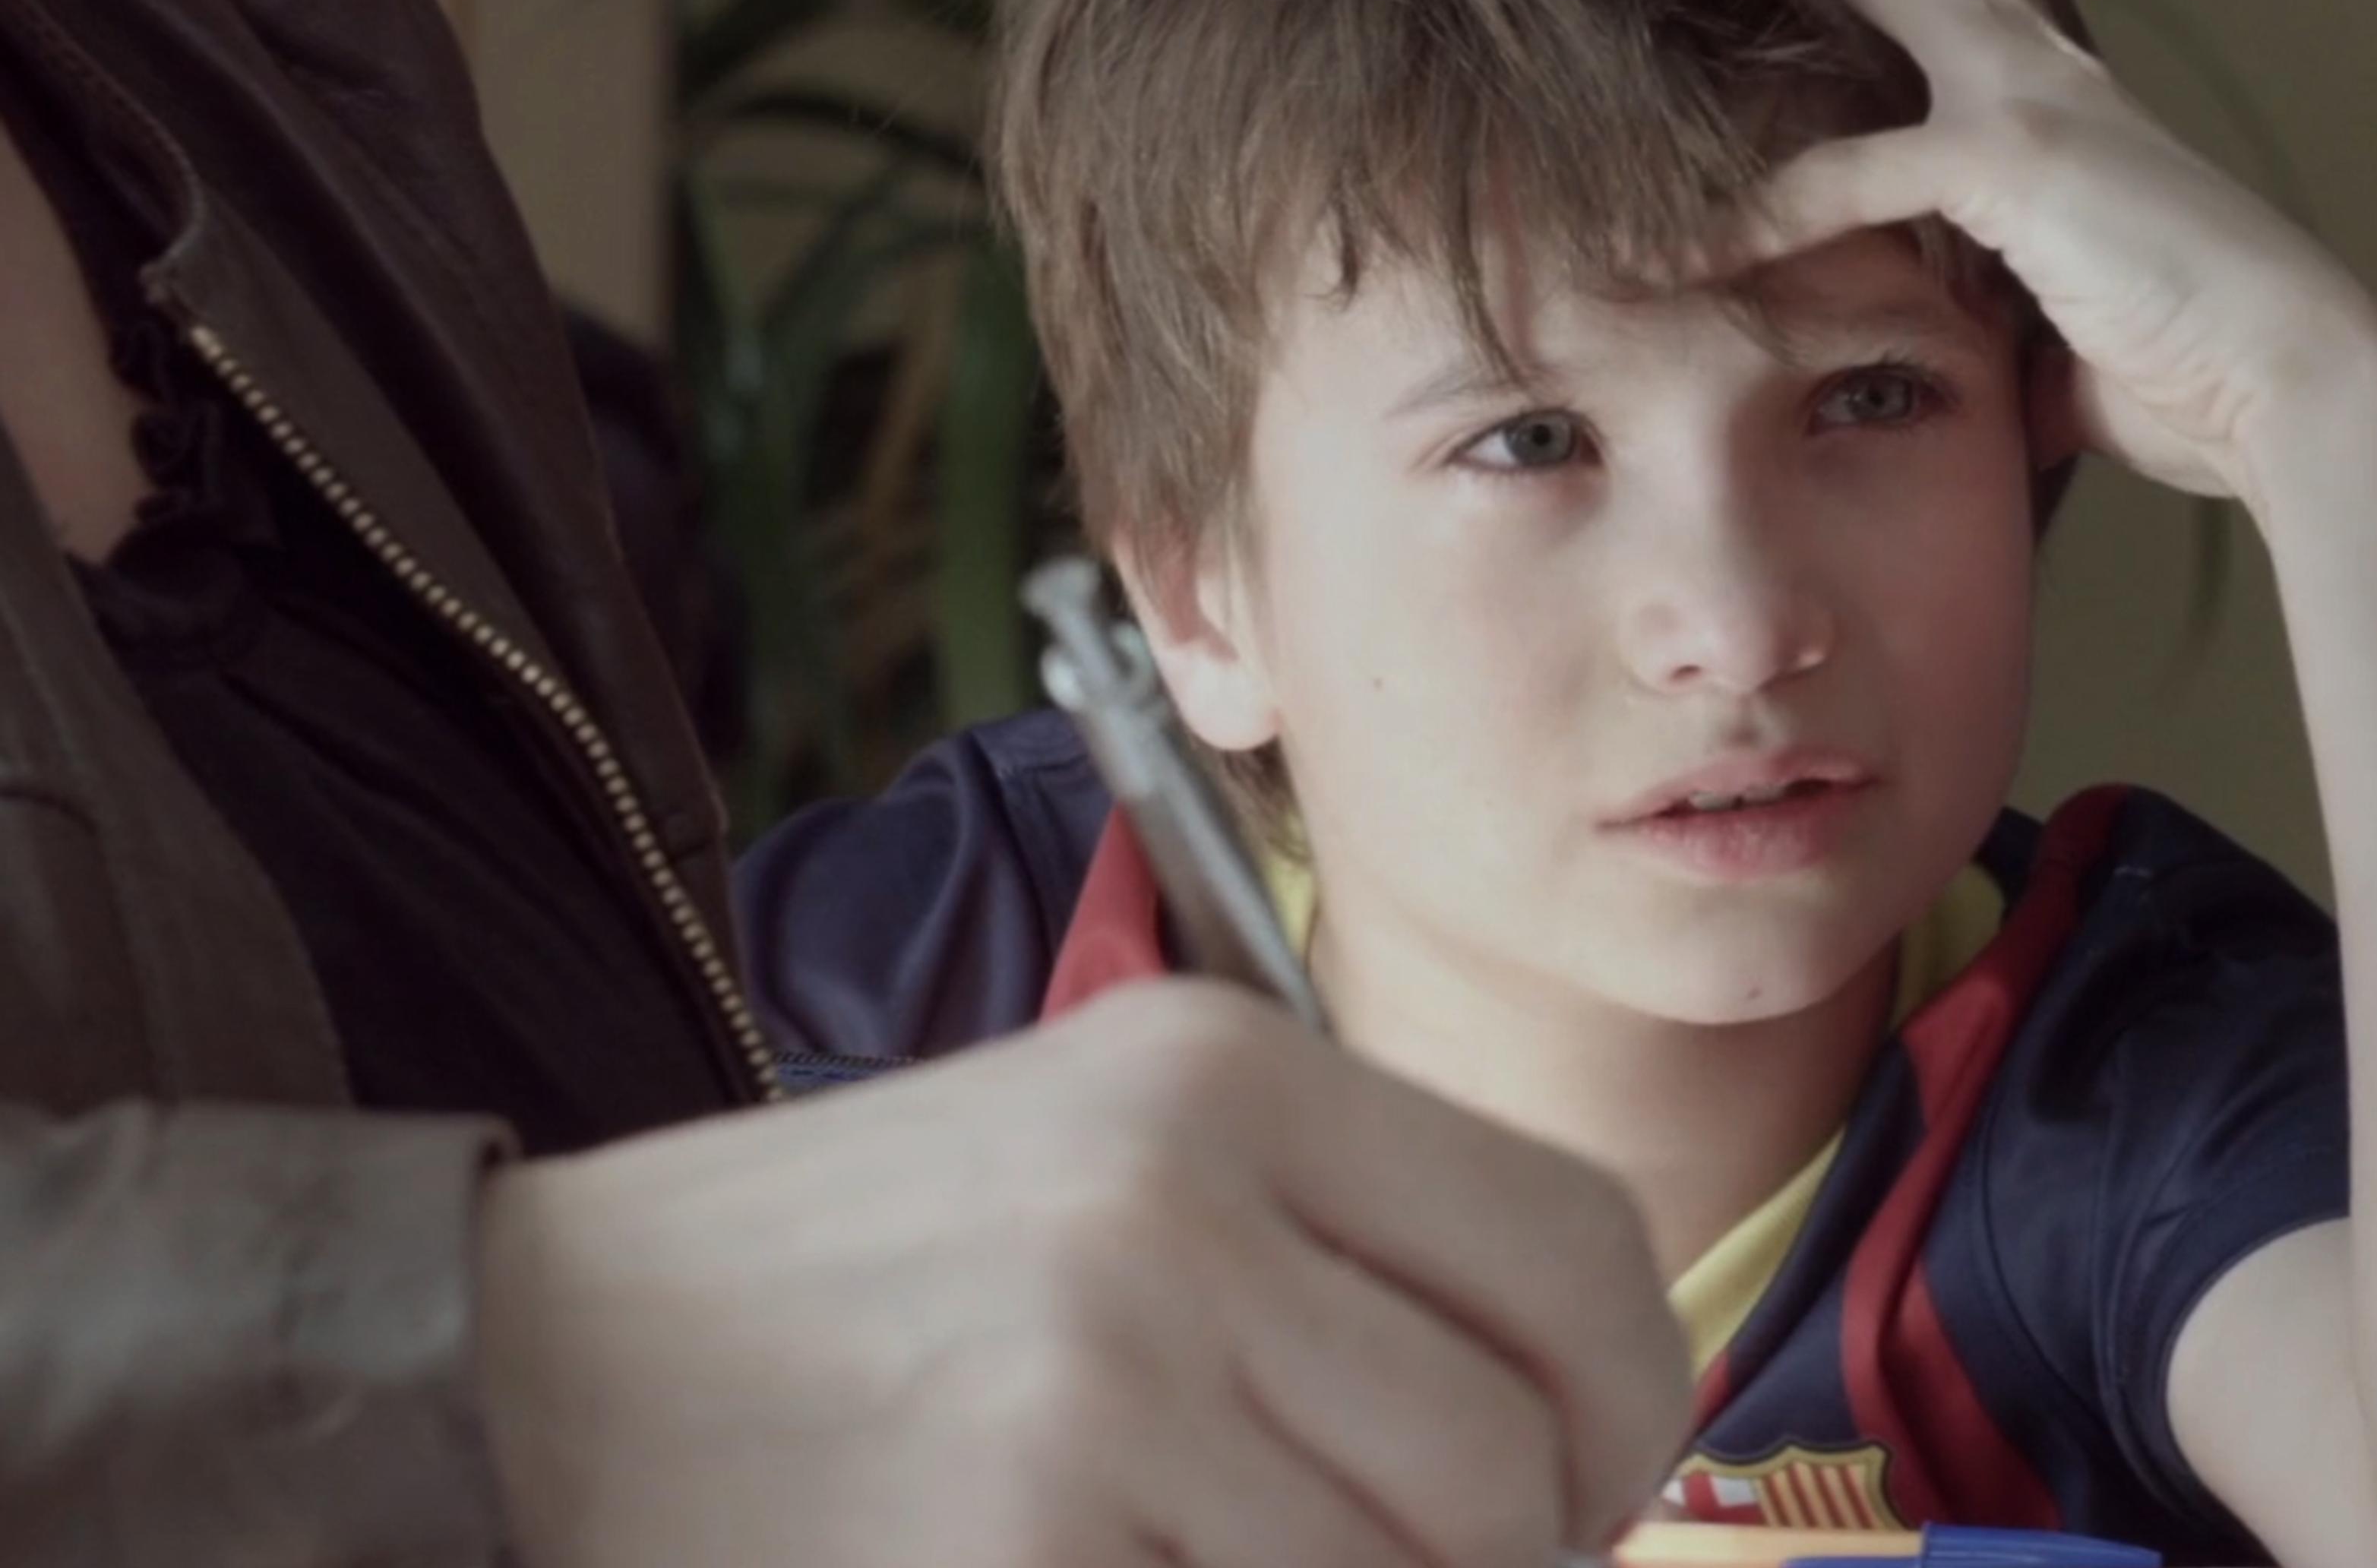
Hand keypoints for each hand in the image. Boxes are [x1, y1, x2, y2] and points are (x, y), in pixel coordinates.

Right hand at [475, 982, 1688, 1567]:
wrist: (540, 1355)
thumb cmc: (852, 1276)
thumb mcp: (1107, 1163)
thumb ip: (1335, 1257)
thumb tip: (1562, 1432)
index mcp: (1225, 1067)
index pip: (1576, 1240)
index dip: (1627, 1390)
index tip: (1588, 1474)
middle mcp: (1184, 1194)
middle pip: (1518, 1441)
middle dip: (1516, 1548)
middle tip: (1442, 1564)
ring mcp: (1103, 1374)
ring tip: (1231, 1555)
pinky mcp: (1024, 1537)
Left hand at [1738, 0, 2376, 504]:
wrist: (2293, 385)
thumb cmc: (2194, 374)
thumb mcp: (2069, 335)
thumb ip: (2004, 325)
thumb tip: (1966, 386)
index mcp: (2073, 100)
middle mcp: (2054, 76)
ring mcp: (2037, 103)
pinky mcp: (2014, 160)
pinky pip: (1853, 175)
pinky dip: (1766, 214)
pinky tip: (1690, 247)